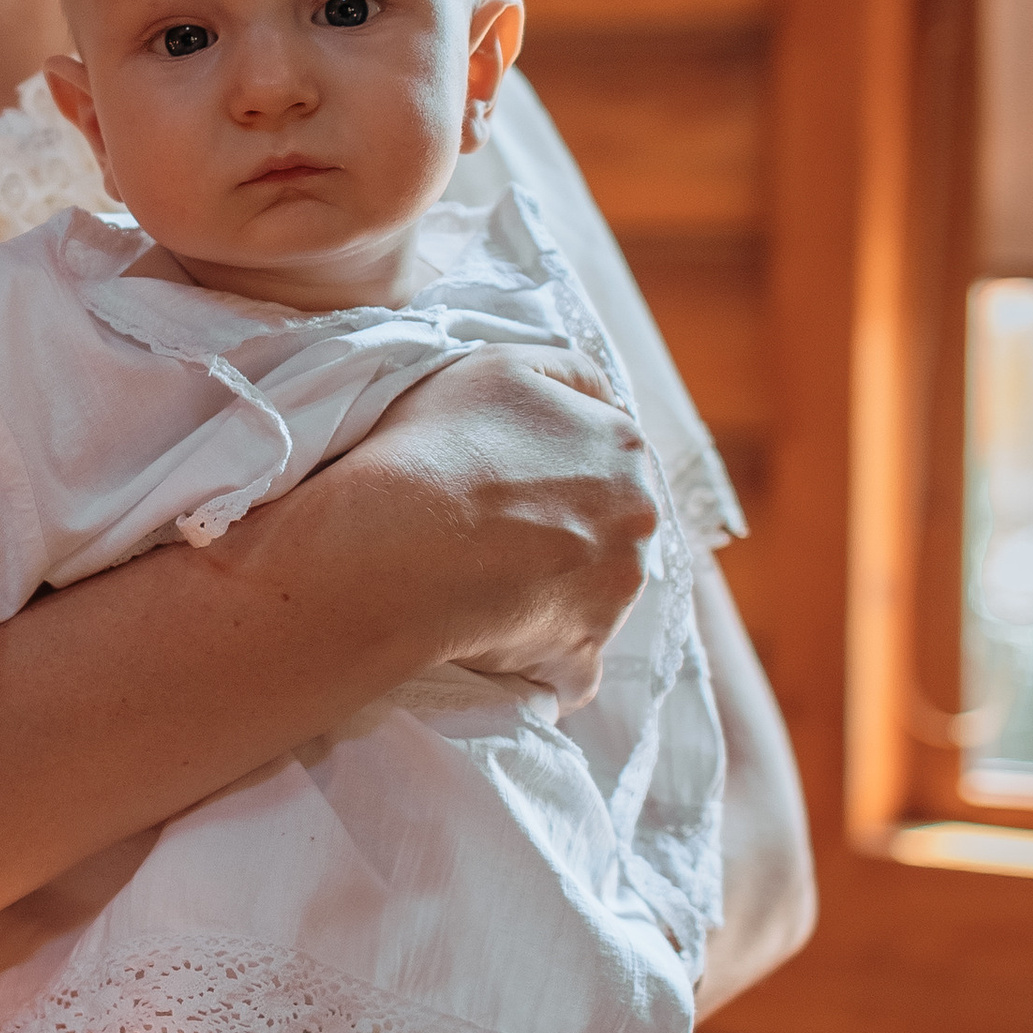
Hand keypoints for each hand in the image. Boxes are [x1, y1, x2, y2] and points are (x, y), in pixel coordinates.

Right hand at [366, 349, 660, 709]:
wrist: (395, 541)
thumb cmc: (436, 443)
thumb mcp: (500, 364)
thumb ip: (568, 374)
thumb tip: (601, 398)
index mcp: (622, 446)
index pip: (605, 459)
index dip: (554, 473)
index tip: (503, 485)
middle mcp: (637, 518)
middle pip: (610, 528)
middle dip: (566, 534)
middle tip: (492, 537)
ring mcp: (616, 593)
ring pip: (593, 595)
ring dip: (553, 595)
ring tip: (483, 588)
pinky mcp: (583, 653)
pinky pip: (571, 668)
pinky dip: (542, 664)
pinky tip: (498, 649)